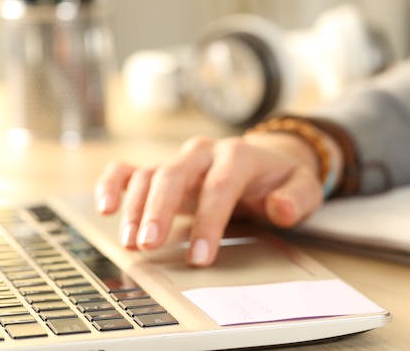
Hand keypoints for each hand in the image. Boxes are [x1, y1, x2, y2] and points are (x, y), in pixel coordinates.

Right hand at [95, 131, 327, 265]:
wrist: (269, 162)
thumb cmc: (282, 181)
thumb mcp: (303, 188)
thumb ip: (297, 198)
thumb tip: (279, 208)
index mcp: (240, 155)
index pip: (220, 185)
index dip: (208, 221)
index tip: (199, 256)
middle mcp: (205, 152)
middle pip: (175, 173)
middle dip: (160, 209)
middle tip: (150, 246)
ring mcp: (180, 159)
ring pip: (151, 174)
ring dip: (137, 208)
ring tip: (133, 243)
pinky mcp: (163, 170)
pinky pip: (130, 170)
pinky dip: (113, 184)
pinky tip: (105, 207)